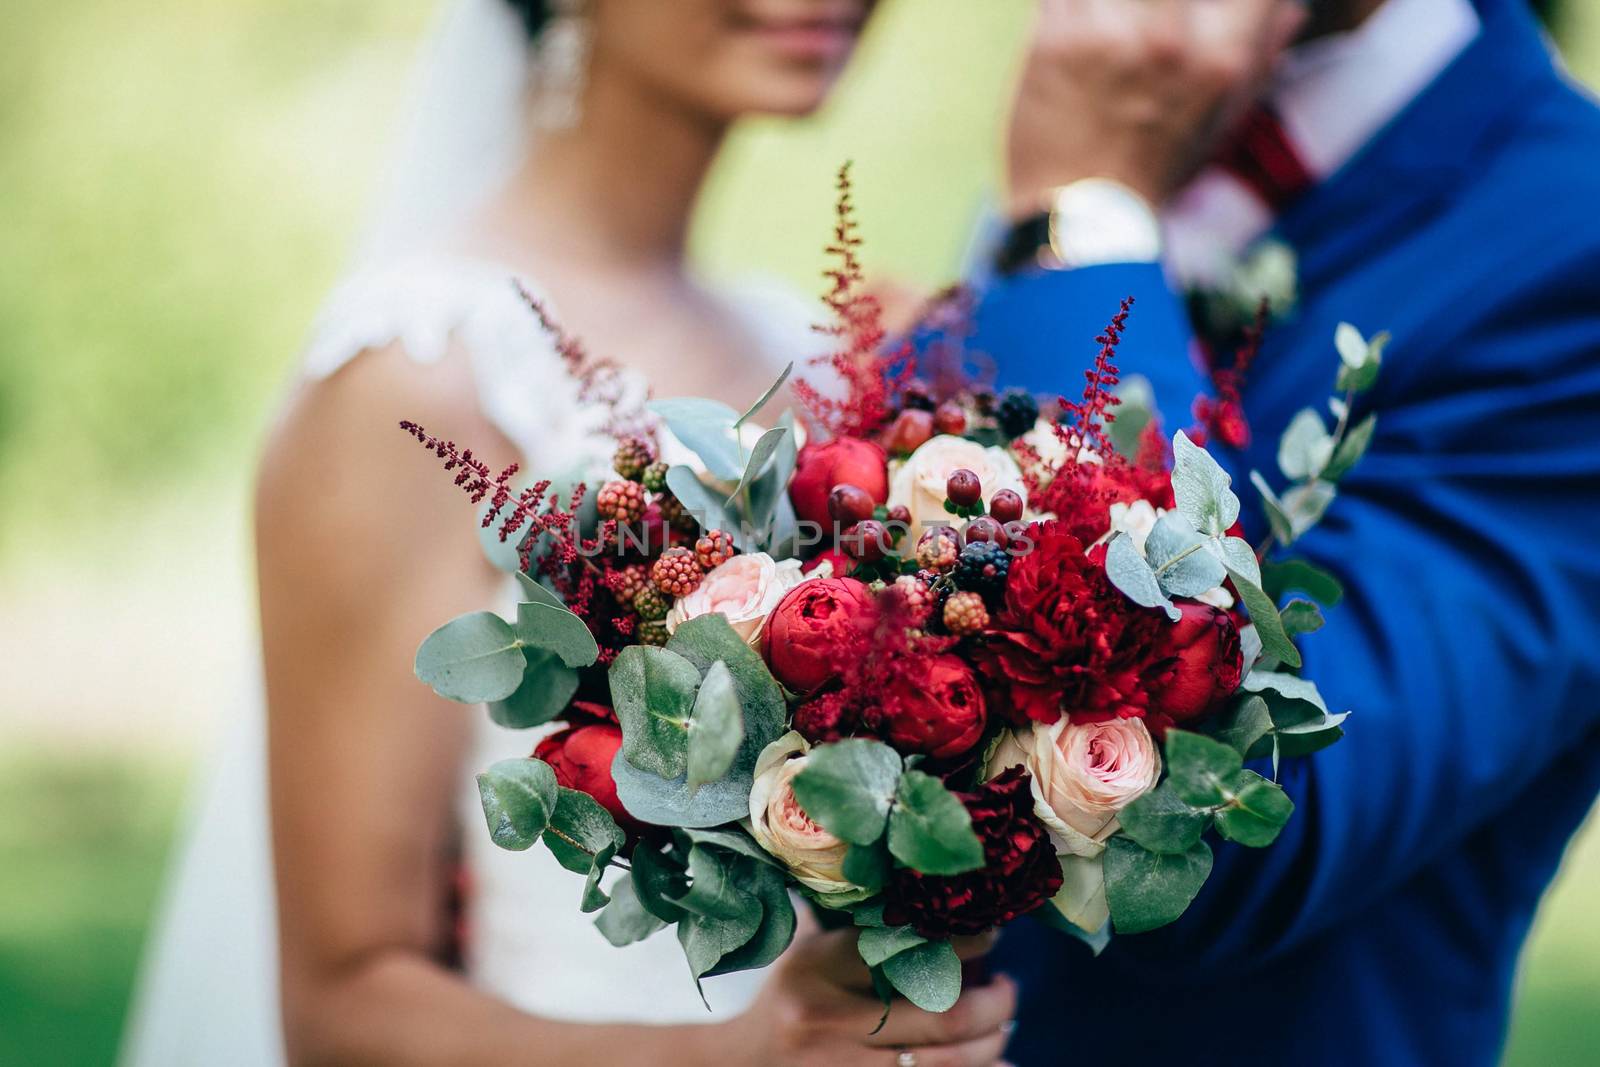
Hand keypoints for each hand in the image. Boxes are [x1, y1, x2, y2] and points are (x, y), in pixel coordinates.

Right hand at [726, 928, 1015, 1066]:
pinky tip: (999, 1062)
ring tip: (1004, 1023)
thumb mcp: (804, 950)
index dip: (963, 942)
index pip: (905, 947)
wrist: (741, 1065)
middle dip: (994, 1002)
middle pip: (940, 1013)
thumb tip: (914, 878)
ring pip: (946, 1060)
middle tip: (1009, 986)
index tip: (991, 933)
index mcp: (819, 967)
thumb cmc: (785, 998)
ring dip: (992, 1041)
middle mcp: (832, 1018)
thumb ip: (847, 919)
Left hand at [1005, 0, 1306, 215]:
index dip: (1230, 0)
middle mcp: (1169, 39)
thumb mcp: (1222, 121)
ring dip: (1110, 6)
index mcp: (1221, 57)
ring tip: (1109, 28)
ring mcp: (1108, 34)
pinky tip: (1070, 25)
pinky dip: (1066, 6)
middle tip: (1150, 18)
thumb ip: (1259, 56)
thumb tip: (1292, 10)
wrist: (1080, 219)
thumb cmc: (1155, 171)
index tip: (1196, 12)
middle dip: (1160, 3)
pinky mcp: (1054, 38)